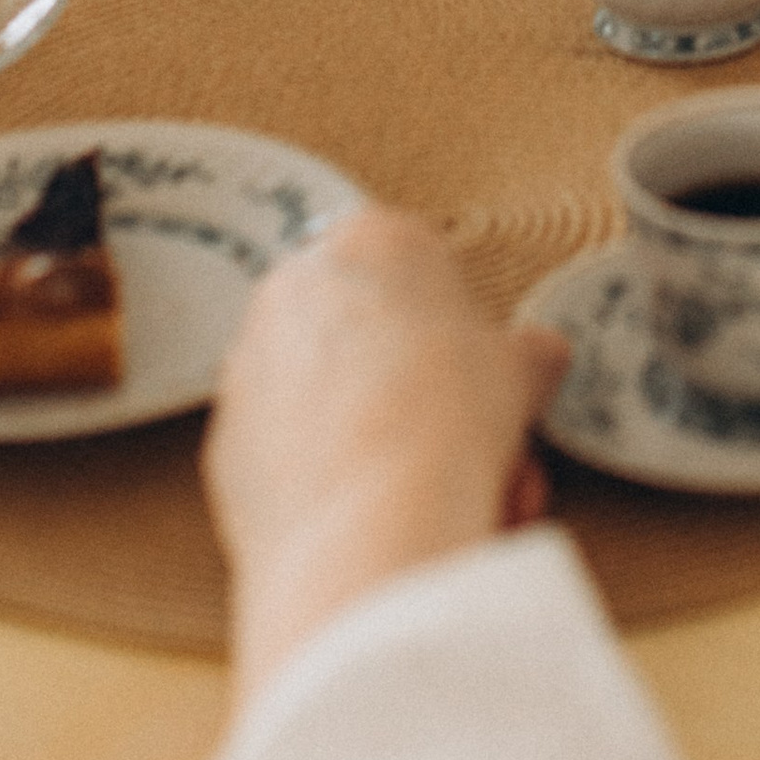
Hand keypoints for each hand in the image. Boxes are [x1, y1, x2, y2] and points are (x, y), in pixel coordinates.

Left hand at [205, 206, 568, 706]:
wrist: (370, 520)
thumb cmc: (449, 420)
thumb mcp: (520, 371)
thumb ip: (524, 355)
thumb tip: (536, 359)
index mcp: (374, 238)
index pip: (422, 265)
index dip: (461, 330)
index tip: (482, 376)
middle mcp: (296, 284)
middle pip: (373, 336)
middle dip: (422, 394)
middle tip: (472, 447)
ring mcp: (248, 361)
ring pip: (333, 400)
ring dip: (384, 441)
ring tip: (441, 497)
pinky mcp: (223, 437)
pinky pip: (290, 452)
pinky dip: (331, 479)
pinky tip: (380, 518)